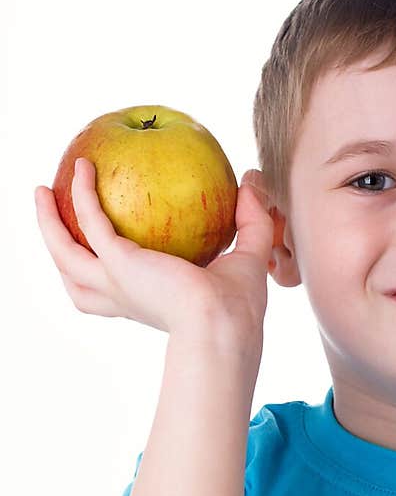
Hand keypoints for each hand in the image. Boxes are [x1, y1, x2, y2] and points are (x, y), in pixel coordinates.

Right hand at [35, 159, 274, 342]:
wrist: (225, 327)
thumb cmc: (239, 309)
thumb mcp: (249, 255)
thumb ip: (251, 218)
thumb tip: (252, 178)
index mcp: (151, 301)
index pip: (120, 289)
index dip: (109, 268)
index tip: (111, 245)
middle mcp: (126, 296)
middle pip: (77, 277)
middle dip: (61, 246)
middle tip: (54, 214)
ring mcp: (116, 283)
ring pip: (65, 254)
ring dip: (49, 224)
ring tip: (43, 192)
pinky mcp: (118, 265)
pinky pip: (90, 222)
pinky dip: (82, 195)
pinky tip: (83, 169)